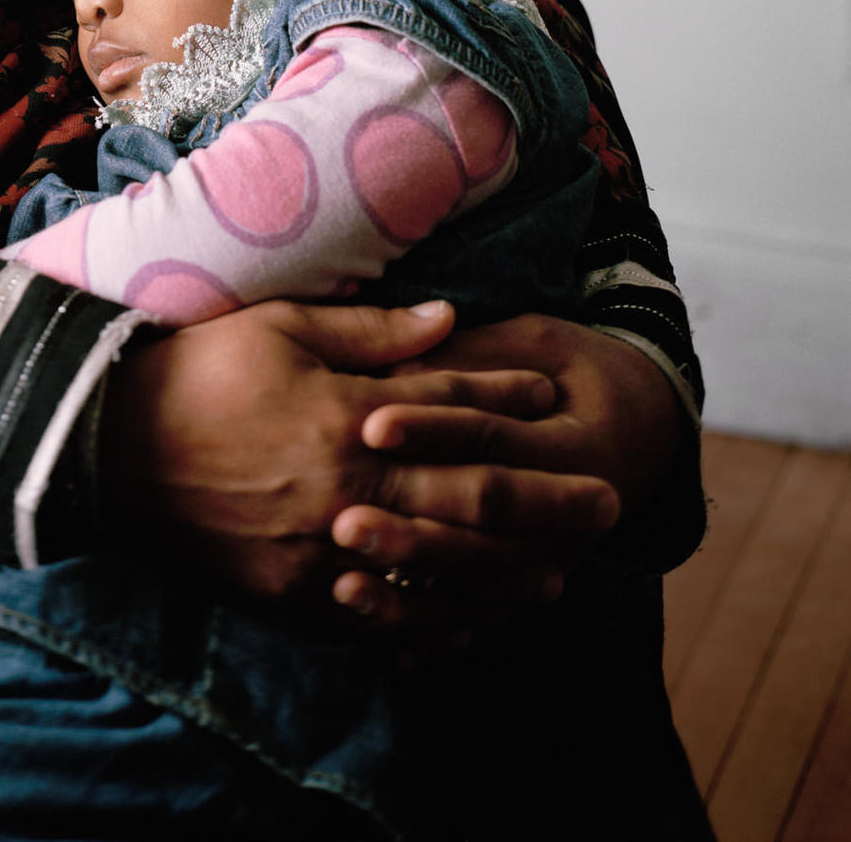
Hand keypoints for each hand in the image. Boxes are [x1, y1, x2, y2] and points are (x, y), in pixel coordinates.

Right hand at [99, 298, 604, 605]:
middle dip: (546, 504)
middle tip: (609, 505)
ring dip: (510, 574)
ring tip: (563, 572)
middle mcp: (344, 489)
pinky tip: (474, 623)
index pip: (449, 411)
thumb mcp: (279, 326)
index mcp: (343, 415)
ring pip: (440, 573)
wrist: (106, 445)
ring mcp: (321, 551)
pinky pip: (382, 619)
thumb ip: (372, 333)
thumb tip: (451, 320)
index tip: (558, 400)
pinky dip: (435, 624)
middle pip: (468, 502)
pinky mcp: (293, 593)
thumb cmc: (195, 371)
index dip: (509, 405)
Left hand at [330, 316, 680, 625]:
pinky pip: (481, 620)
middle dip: (410, 529)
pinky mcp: (531, 584)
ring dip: (414, 591)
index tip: (369, 426)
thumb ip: (468, 357)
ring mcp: (553, 559)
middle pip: (480, 523)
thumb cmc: (574, 365)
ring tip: (345, 588)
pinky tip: (388, 648)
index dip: (430, 429)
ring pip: (477, 588)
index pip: (488, 437)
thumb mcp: (534, 341)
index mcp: (571, 444)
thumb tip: (391, 367)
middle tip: (342, 525)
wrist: (647, 422)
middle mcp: (570, 515)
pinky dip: (437, 635)